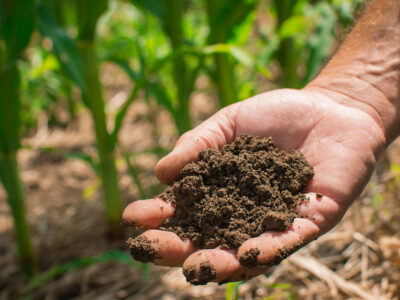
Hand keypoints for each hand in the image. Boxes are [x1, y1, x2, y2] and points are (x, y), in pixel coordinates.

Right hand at [123, 87, 384, 283]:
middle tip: (151, 248)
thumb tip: (161, 173)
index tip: (133, 217)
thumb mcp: (229, 122)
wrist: (330, 108)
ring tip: (195, 266)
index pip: (184, 212)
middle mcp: (243, 214)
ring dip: (219, 262)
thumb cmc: (276, 115)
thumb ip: (198, 145)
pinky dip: (267, 250)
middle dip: (178, 247)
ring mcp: (275, 222)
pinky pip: (288, 242)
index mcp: (221, 192)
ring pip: (244, 252)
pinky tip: (247, 254)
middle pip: (206, 239)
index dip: (158, 217)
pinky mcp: (310, 221)